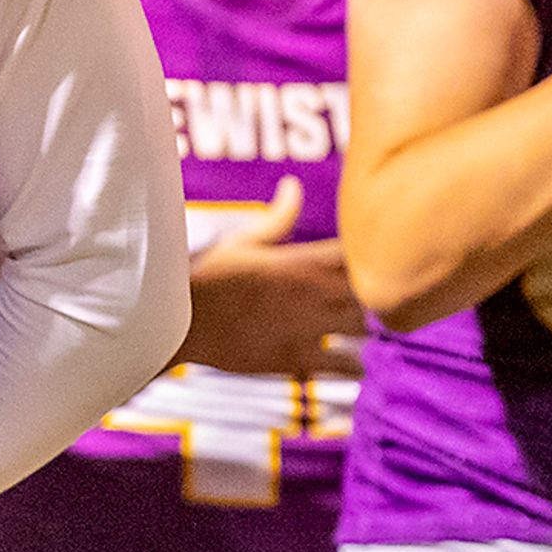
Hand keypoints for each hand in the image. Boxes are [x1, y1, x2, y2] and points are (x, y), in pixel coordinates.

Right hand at [180, 177, 366, 377]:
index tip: (369, 254)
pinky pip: (344, 366)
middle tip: (370, 292)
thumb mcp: (241, 240)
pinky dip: (352, 366)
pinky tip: (350, 363)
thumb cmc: (205, 276)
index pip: (359, 252)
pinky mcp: (296, 360)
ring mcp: (307, 328)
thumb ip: (277, 218)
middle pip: (371, 290)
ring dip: (364, 327)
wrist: (177, 322)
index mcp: (302, 260)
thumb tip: (293, 185)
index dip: (371, 252)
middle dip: (374, 290)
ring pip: (364, 328)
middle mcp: (312, 293)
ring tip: (358, 326)